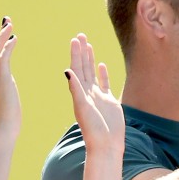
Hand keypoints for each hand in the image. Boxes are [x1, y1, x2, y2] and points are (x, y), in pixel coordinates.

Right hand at [0, 17, 19, 140]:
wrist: (1, 134)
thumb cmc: (7, 126)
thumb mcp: (6, 107)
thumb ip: (5, 98)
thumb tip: (7, 98)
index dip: (0, 47)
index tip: (8, 37)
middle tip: (7, 22)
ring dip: (2, 36)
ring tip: (9, 24)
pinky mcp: (2, 82)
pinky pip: (3, 59)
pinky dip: (8, 47)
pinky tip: (14, 38)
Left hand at [66, 33, 124, 153]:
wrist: (106, 144)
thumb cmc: (93, 129)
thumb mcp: (83, 108)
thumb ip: (76, 89)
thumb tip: (68, 70)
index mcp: (80, 92)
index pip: (76, 68)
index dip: (76, 54)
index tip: (75, 39)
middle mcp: (88, 92)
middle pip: (83, 67)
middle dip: (82, 51)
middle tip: (80, 35)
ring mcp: (99, 96)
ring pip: (93, 73)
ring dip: (90, 59)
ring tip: (88, 45)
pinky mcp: (110, 102)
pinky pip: (105, 84)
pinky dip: (103, 74)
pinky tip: (102, 65)